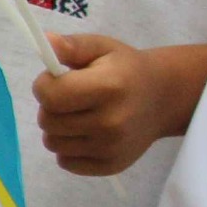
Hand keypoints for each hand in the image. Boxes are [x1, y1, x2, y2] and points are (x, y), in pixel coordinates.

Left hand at [33, 36, 206, 175]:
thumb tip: (46, 41)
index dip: (44, 85)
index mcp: (108, 87)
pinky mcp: (110, 165)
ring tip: (77, 115)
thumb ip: (73, 45)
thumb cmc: (127, 70)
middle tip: (69, 98)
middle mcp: (110, 122)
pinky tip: (84, 133)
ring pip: (52, 143)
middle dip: (50, 107)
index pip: (51, 96)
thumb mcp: (103, 48)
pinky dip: (68, 148)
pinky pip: (65, 162)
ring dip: (57, 128)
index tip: (55, 79)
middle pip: (47, 121)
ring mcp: (110, 148)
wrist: (163, 99)